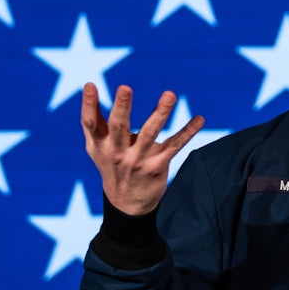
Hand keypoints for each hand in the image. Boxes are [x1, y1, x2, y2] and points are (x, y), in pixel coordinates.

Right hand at [81, 82, 204, 215]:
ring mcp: (139, 159)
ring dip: (161, 113)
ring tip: (170, 95)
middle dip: (122, 107)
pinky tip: (200, 119)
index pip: (91, 123)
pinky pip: (175, 145)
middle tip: (125, 88)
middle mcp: (118, 152)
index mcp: (100, 145)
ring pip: (151, 133)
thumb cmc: (111, 165)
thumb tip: (89, 87)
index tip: (91, 85)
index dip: (89, 104)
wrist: (127, 204)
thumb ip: (93, 121)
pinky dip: (188, 131)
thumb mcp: (97, 148)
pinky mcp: (158, 165)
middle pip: (119, 126)